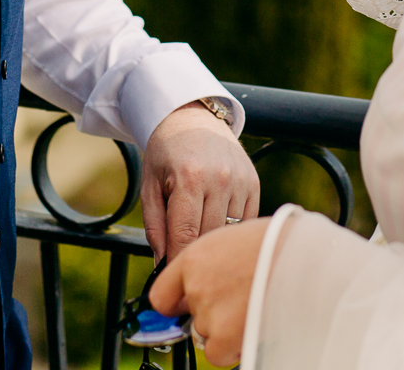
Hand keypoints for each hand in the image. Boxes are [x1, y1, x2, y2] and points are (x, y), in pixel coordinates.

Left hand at [140, 103, 259, 262]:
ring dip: (215, 246)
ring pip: (229, 233)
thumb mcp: (150, 187)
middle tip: (186, 275)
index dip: (178, 264)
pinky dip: (232, 233)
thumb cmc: (165, 155)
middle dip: (196, 258)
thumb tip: (164, 268)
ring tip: (203, 252)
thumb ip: (155, 228)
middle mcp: (220, 178)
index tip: (173, 283)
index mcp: (190, 178)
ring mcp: (240, 180)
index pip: (186, 236)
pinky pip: (245, 222)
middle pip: (209, 238)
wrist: (192, 118)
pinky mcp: (253, 183)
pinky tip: (219, 232)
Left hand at [148, 218, 272, 366]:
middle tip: (241, 300)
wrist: (305, 256)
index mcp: (194, 256)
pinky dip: (233, 347)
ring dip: (227, 327)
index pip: (162, 294)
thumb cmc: (280, 243)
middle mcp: (194, 284)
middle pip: (191, 315)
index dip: (176, 304)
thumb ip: (213, 263)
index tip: (185, 308)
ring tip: (254, 304)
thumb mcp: (235, 238)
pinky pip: (217, 353)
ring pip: (206, 333)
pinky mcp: (222, 334)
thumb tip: (209, 281)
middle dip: (213, 313)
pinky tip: (253, 324)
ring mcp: (207, 310)